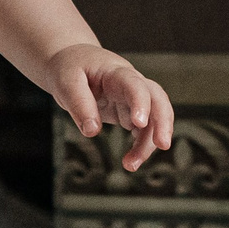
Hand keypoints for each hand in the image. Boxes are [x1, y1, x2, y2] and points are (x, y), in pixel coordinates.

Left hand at [44, 44, 173, 171]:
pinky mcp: (129, 111)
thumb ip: (78, 104)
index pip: (135, 85)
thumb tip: (92, 132)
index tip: (139, 123)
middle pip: (158, 99)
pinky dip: (141, 145)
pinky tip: (131, 161)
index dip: (141, 102)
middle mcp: (131, 83)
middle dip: (163, 122)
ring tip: (130, 165)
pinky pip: (143, 129)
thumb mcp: (65, 82)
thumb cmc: (68, 68)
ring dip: (148, 143)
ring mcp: (132, 98)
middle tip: (163, 145)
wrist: (72, 62)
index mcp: (116, 72)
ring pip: (153, 118)